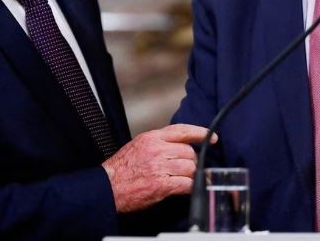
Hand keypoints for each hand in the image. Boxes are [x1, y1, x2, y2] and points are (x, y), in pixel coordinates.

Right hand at [102, 123, 216, 212]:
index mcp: (151, 138)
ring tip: (183, 179)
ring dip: (191, 175)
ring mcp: (160, 167)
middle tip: (186, 169)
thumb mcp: (138, 145)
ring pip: (190, 167)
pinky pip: (186, 184)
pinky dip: (189, 187)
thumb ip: (158, 143)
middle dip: (192, 161)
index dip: (199, 132)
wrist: (107, 186)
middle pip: (189, 151)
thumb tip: (179, 145)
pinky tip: (186, 189)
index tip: (211, 136)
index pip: (181, 130)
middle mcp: (157, 150)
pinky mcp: (162, 184)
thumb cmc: (121, 169)